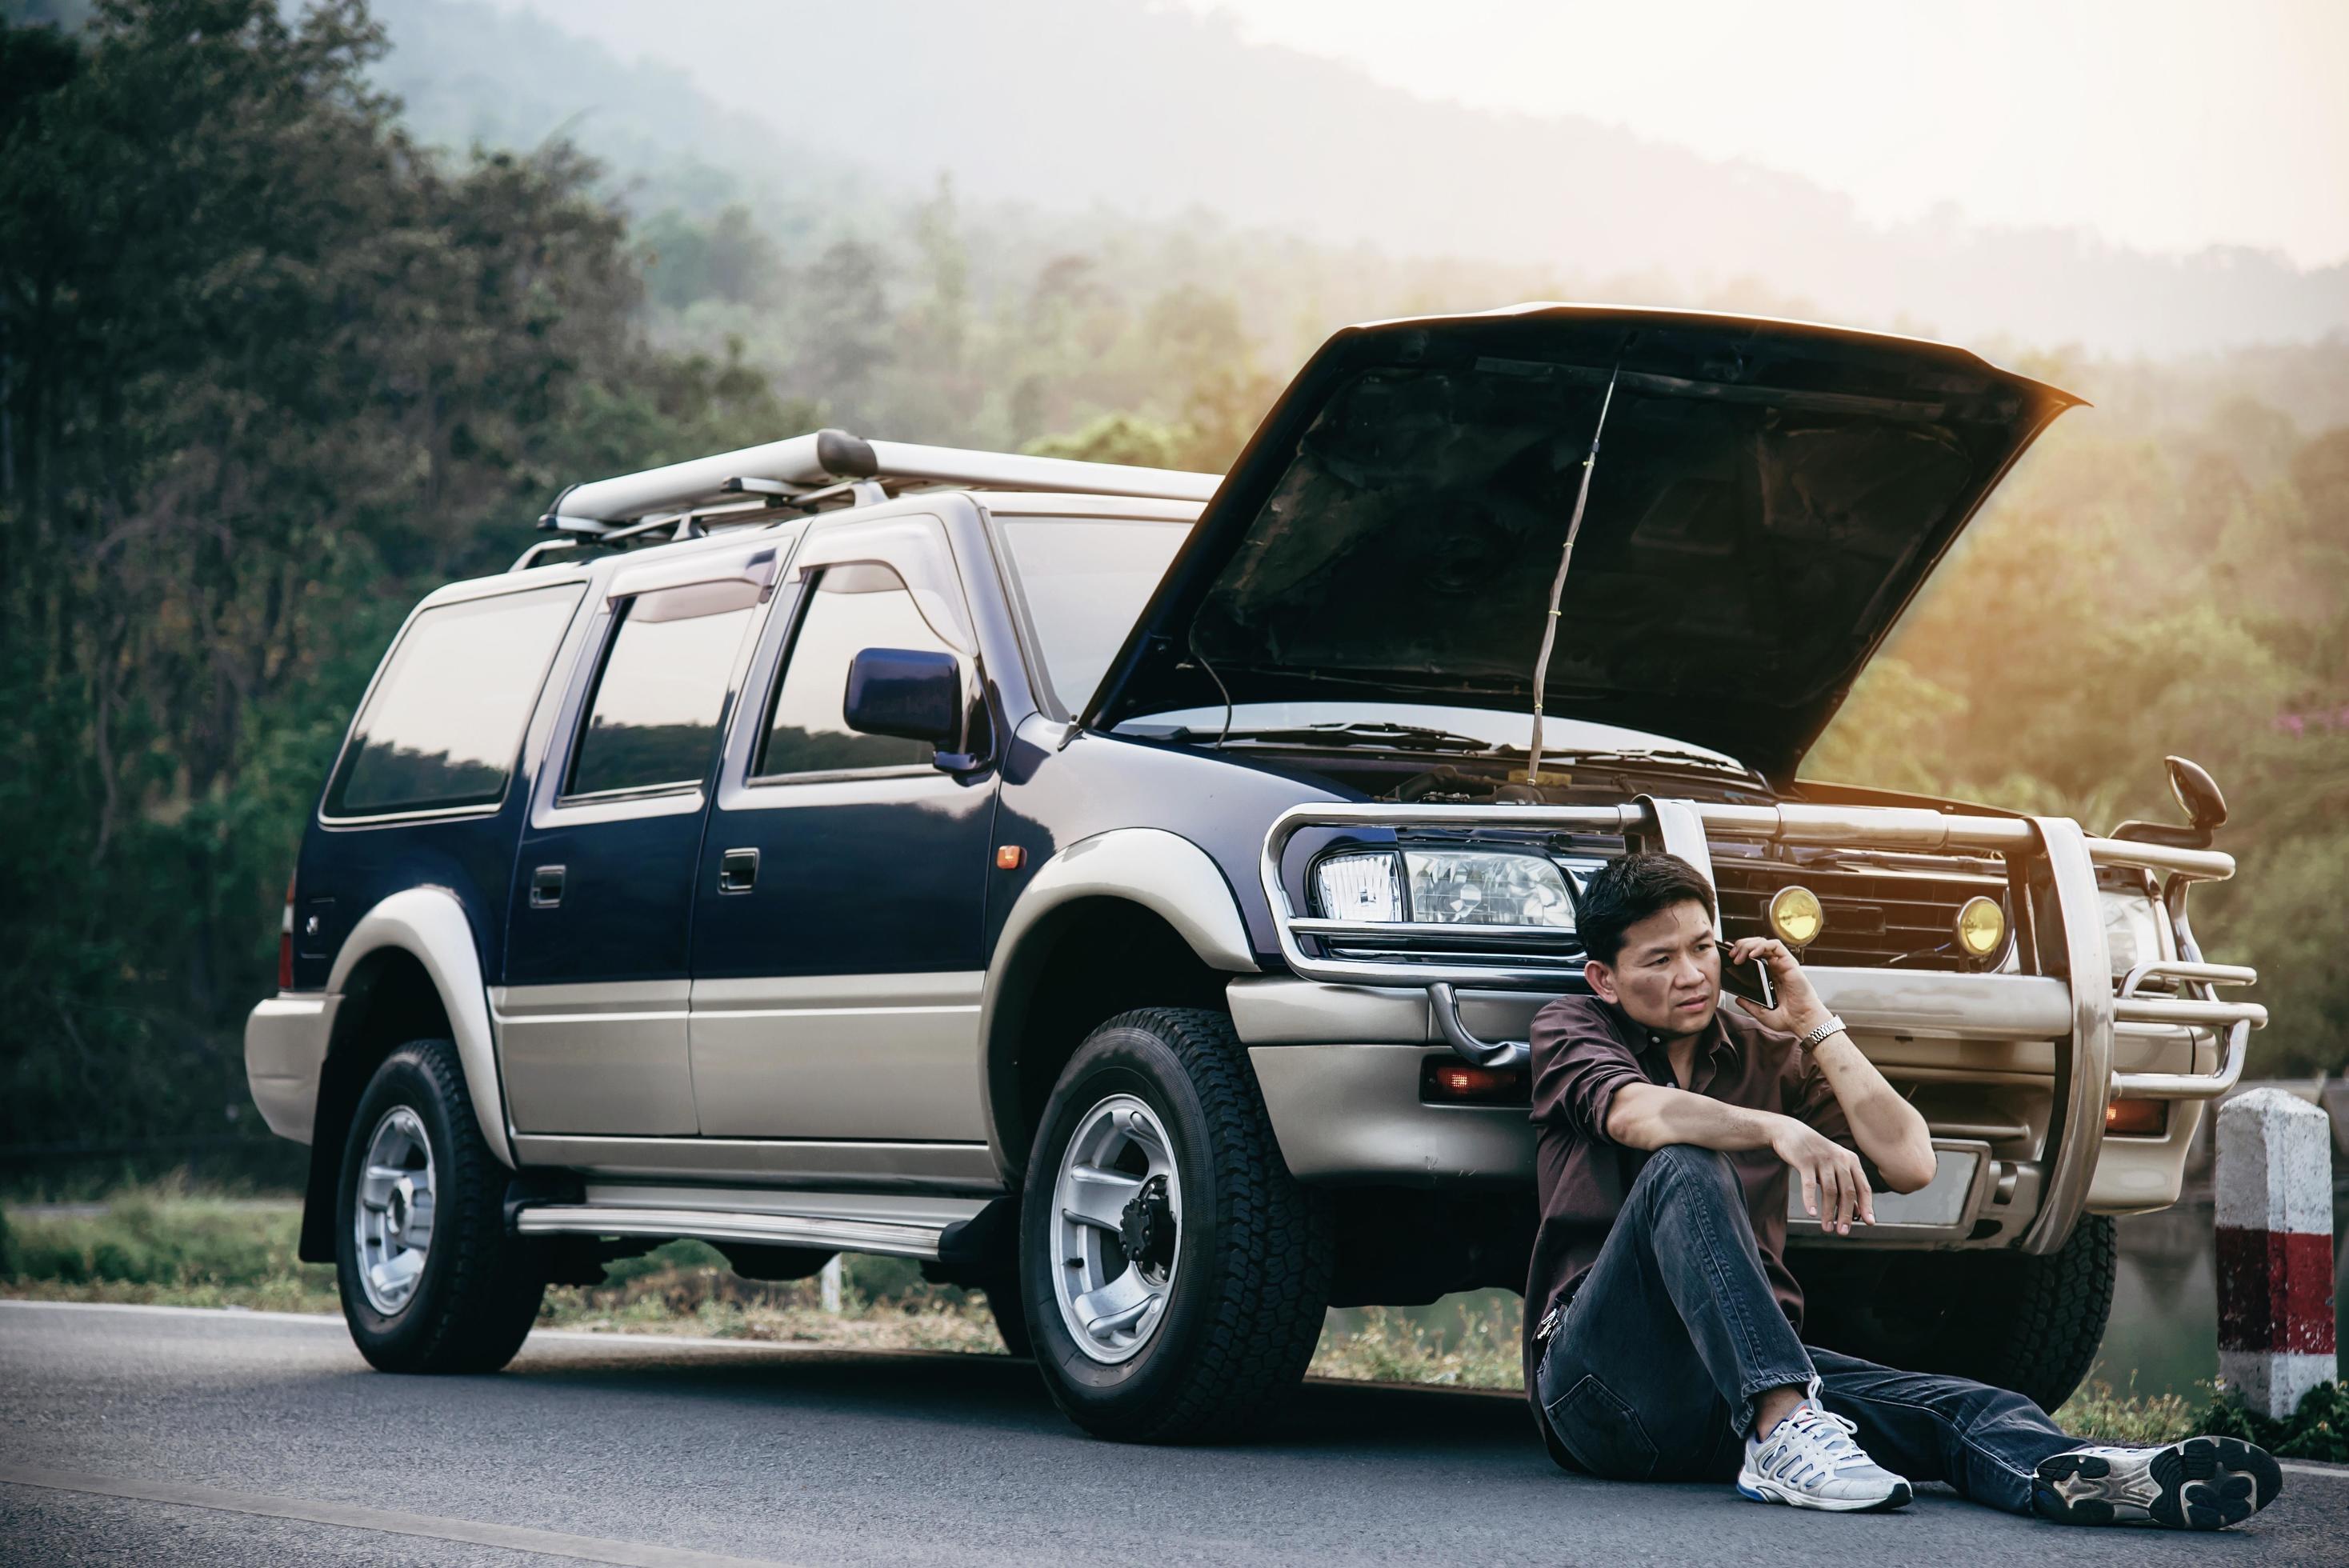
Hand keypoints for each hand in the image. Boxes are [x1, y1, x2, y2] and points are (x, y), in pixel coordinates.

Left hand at [1724, 936, 1831, 1037]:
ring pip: (1763, 943)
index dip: (1740, 952)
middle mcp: (1775, 967)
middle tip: (1731, 956)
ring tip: (1738, 956)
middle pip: (1756, 946)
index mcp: (1769, 976)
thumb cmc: (1787, 1018)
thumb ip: (1749, 1005)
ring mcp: (1782, 964)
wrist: (1802, 1021)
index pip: (1753, 956)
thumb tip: (1738, 998)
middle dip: (1740, 946)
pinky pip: (1775, 946)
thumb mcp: (1761, 1012)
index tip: (1728, 956)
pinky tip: (1752, 954)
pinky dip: (1762, 946)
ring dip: (1748, 945)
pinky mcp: (1789, 962)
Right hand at [1767, 1115, 1874, 1234]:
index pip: (1863, 1187)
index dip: (1867, 1206)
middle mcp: (1840, 1159)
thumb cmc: (1814, 1153)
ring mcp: (1823, 1159)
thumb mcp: (1834, 1166)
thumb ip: (1845, 1186)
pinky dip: (1811, 1200)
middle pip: (1848, 1191)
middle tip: (1843, 1232)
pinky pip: (1809, 1185)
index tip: (1868, 1222)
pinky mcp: (1805, 1161)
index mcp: (1851, 1161)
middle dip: (1846, 1214)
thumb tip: (1856, 1213)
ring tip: (1827, 1228)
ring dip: (1829, 1212)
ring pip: (1830, 1191)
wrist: (1790, 1132)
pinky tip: (1812, 1213)